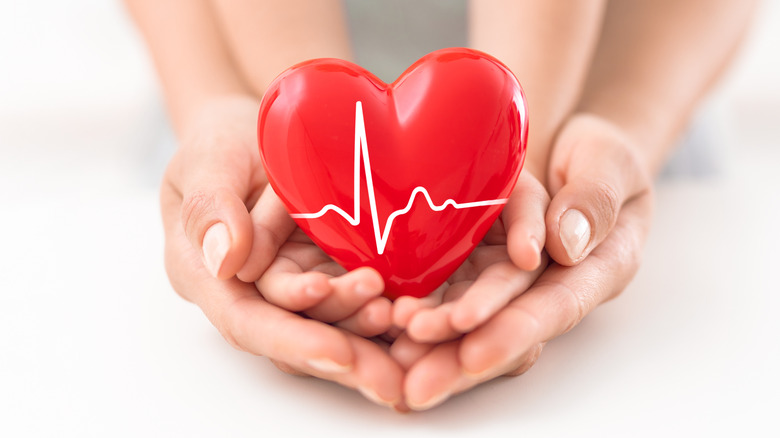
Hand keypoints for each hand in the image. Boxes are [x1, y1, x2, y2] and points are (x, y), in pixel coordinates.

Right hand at [160, 95, 399, 407]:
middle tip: (390, 377)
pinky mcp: (320, 268)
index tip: (338, 354)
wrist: (248, 131)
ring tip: (410, 332)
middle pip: (293, 335)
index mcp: (206, 274)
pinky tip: (414, 315)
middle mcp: (250, 291)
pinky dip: (378, 307)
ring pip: (326, 322)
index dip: (292, 340)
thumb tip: (226, 260)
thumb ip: (210, 208)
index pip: (246, 321)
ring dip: (367, 335)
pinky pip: (349, 296)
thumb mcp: (207, 161)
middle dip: (343, 356)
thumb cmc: (219, 142)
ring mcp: (289, 281)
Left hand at [393, 114, 653, 409]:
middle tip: (417, 383)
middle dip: (461, 356)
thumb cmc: (599, 157)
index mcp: (598, 268)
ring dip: (436, 343)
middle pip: (506, 327)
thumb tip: (564, 246)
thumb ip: (595, 199)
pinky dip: (425, 311)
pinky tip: (388, 327)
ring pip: (475, 319)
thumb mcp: (609, 164)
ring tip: (395, 356)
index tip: (474, 354)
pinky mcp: (482, 267)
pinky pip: (453, 293)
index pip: (555, 307)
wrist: (574, 153)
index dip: (514, 332)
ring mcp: (513, 279)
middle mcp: (552, 285)